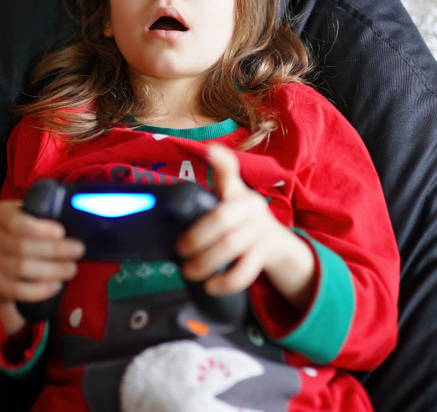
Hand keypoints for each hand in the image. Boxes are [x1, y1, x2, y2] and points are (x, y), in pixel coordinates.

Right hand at [0, 199, 84, 332]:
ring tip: (71, 268)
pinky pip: (16, 290)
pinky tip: (56, 285)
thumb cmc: (28, 230)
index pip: (15, 221)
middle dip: (54, 250)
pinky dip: (39, 290)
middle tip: (77, 250)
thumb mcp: (34, 216)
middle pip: (21, 247)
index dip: (39, 228)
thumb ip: (49, 215)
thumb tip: (80, 217)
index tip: (62, 232)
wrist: (7, 252)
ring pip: (20, 268)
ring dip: (51, 270)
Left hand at [176, 143, 316, 311]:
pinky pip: (245, 271)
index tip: (211, 151)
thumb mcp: (225, 204)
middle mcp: (251, 206)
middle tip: (180, 250)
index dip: (221, 161)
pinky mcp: (265, 254)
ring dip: (206, 262)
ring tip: (188, 272)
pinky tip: (210, 286)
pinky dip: (225, 281)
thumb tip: (161, 209)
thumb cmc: (237, 220)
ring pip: (232, 246)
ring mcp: (260, 229)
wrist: (275, 242)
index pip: (229, 171)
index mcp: (236, 191)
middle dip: (197, 236)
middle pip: (222, 219)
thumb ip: (200, 201)